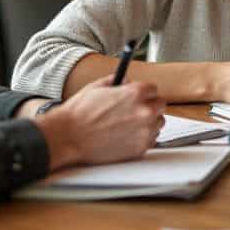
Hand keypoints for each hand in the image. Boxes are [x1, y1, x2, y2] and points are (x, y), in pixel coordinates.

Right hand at [35, 75, 164, 168]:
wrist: (69, 137)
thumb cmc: (79, 113)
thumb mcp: (97, 87)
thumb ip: (117, 81)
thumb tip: (127, 81)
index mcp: (135, 93)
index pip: (153, 89)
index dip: (143, 93)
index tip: (139, 97)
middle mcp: (144, 111)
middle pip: (160, 106)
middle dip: (149, 106)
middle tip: (135, 111)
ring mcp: (144, 131)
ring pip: (157, 124)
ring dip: (148, 123)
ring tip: (129, 125)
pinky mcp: (140, 148)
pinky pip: (150, 140)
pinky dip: (142, 138)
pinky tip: (126, 136)